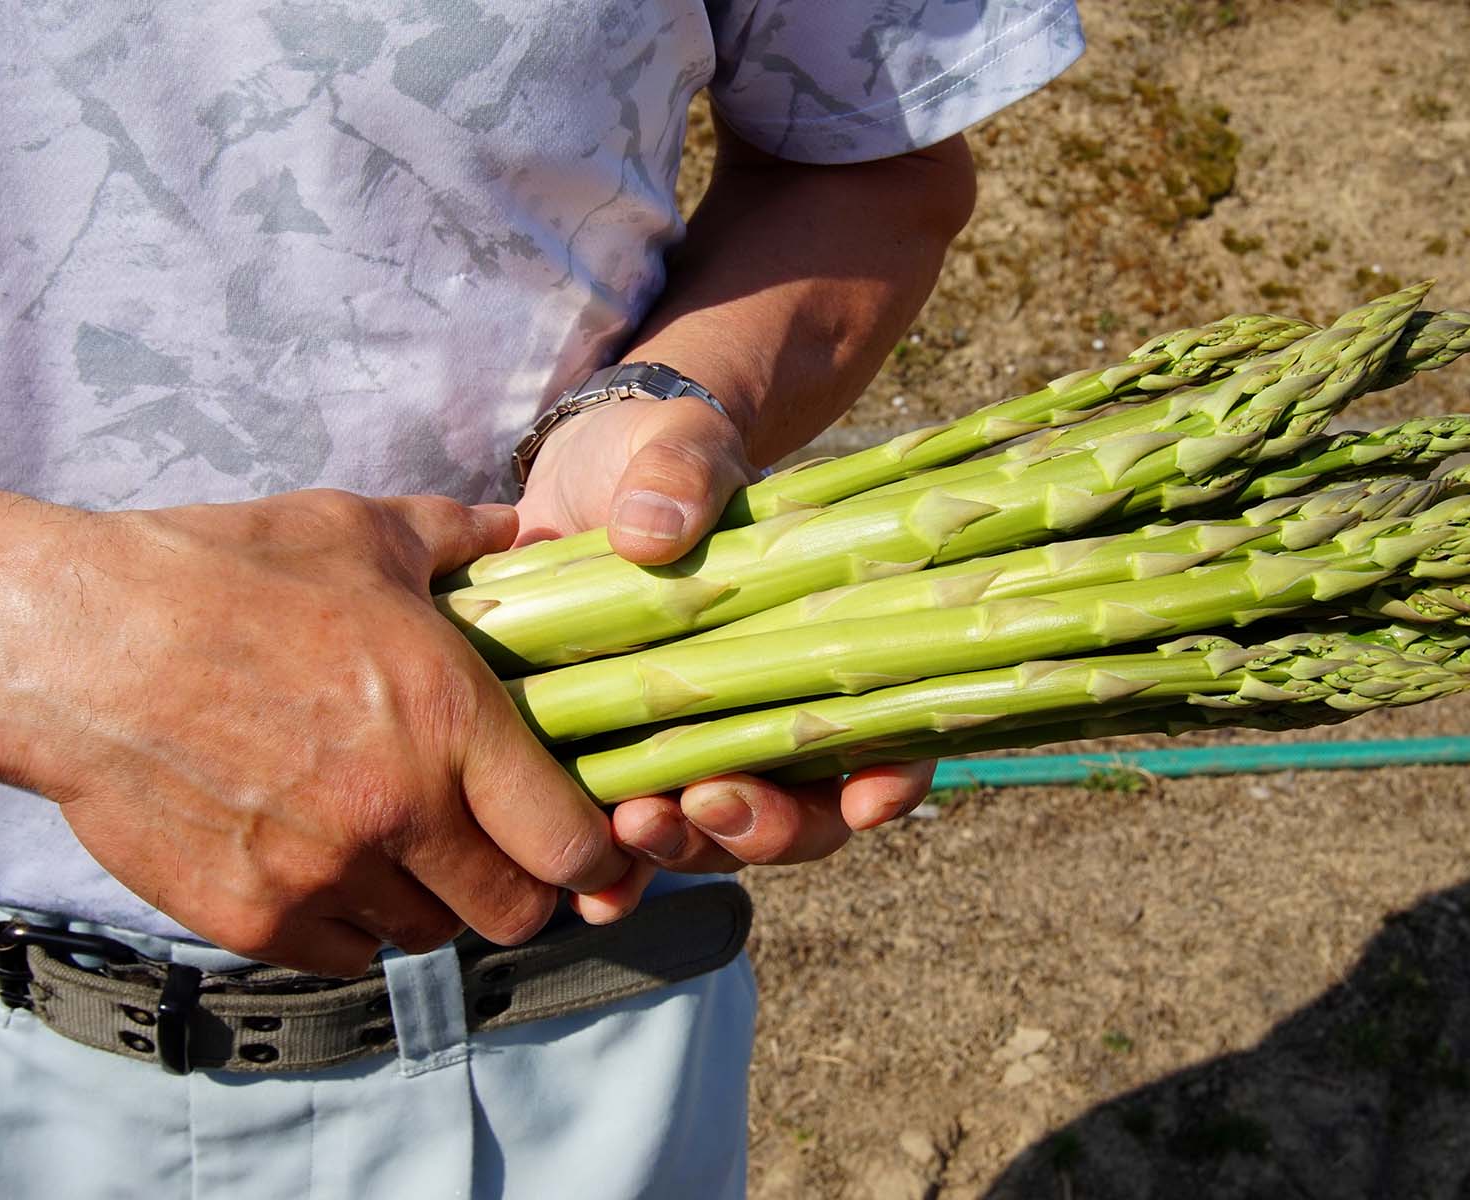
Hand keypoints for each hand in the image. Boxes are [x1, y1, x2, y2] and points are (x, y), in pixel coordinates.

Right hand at [0, 483, 649, 974]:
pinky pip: (343, 954)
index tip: (583, 840)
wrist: (73, 640)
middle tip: (494, 850)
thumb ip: (462, 538)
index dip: (593, 853)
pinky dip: (349, 924)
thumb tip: (532, 527)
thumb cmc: (223, 574)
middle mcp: (400, 810)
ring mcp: (324, 872)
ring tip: (398, 844)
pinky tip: (325, 862)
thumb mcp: (358, 532)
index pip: (571, 844)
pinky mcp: (252, 916)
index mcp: (448, 720)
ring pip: (428, 935)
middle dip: (519, 888)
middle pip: (515, 912)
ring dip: (430, 901)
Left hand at [517, 396, 936, 871]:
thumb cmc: (659, 459)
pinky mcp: (618, 764)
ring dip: (685, 848)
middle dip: (763, 829)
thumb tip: (649, 531)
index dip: (890, 781)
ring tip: (632, 824)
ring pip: (717, 838)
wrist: (579, 475)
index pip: (889, 735)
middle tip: (704, 804)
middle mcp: (770, 717)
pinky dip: (617, 873)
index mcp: (822, 648)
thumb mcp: (680, 447)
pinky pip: (630, 840)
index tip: (863, 801)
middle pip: (804, 816)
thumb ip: (681, 474)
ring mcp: (696, 748)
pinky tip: (589, 886)